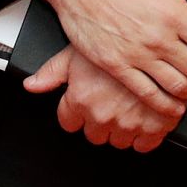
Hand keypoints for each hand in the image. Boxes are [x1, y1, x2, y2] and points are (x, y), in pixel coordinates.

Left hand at [23, 45, 178, 151]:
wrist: (154, 43)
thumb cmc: (114, 41)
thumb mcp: (75, 52)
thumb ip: (51, 72)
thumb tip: (32, 84)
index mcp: (81, 99)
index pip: (69, 123)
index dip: (74, 112)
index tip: (82, 103)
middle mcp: (102, 115)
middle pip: (94, 135)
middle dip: (98, 121)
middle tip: (107, 101)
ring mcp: (129, 123)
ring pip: (118, 141)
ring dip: (121, 128)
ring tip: (125, 105)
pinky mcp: (154, 128)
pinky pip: (144, 145)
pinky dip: (144, 135)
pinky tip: (142, 116)